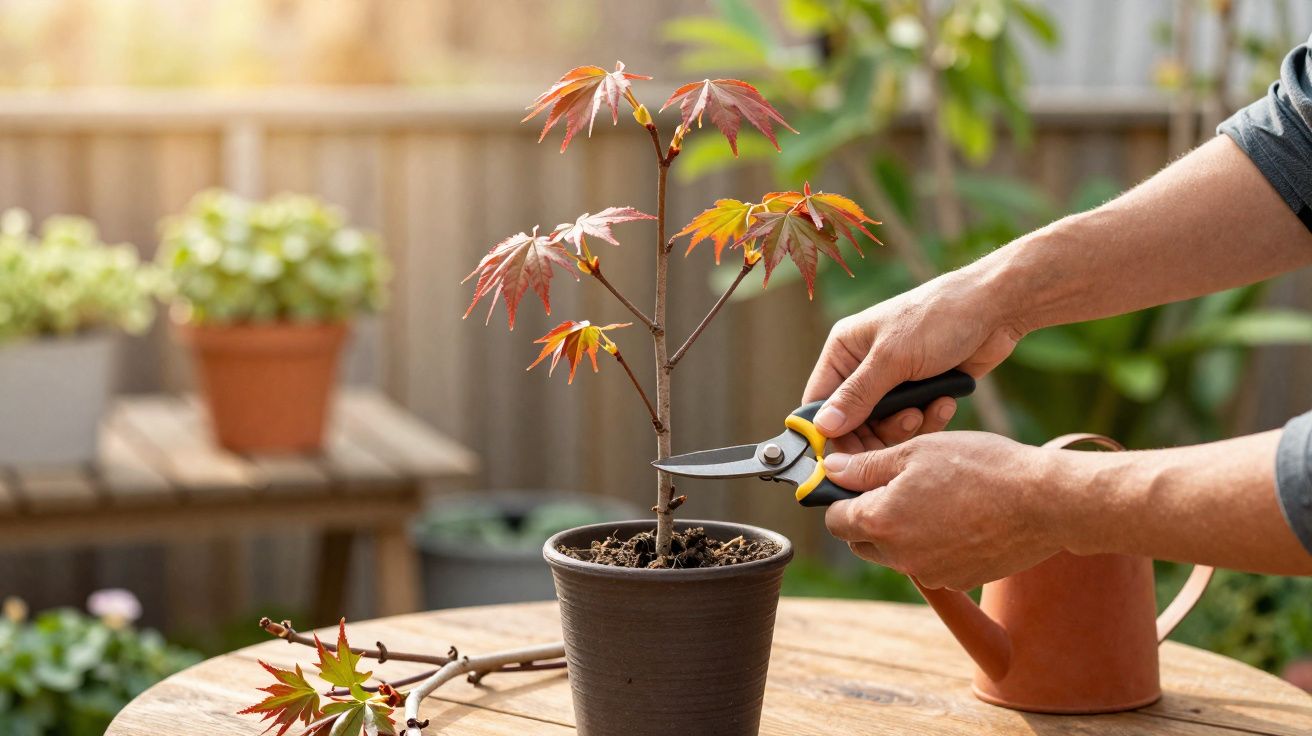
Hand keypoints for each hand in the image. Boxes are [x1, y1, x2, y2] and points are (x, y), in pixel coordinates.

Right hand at [803, 273, 1024, 450]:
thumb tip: (823, 427)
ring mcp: (893, 380)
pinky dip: (928, 418)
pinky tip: (945, 402)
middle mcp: (863, 366)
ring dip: (905, 426)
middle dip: (874, 433)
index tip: (841, 458)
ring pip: (884, 426)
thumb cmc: (937, 319)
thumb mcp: (892, 358)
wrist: (994, 309)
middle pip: (852, 422)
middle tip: (897, 435)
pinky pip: (913, 421)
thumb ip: (857, 396)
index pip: (820, 401)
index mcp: (844, 350)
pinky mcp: (921, 390)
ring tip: (924, 410)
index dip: (828, 430)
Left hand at [822, 432, 1062, 590]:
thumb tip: (831, 471)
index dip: (840, 498)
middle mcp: (900, 557)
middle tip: (895, 486)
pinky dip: (933, 544)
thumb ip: (866, 466)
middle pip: (862, 541)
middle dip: (868, 516)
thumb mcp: (916, 452)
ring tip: (934, 497)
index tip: (856, 482)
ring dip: (901, 530)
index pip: (835, 520)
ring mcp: (930, 573)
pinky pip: (929, 563)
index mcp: (881, 522)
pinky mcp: (958, 581)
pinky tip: (958, 517)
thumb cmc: (981, 468)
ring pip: (896, 553)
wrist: (1044, 502)